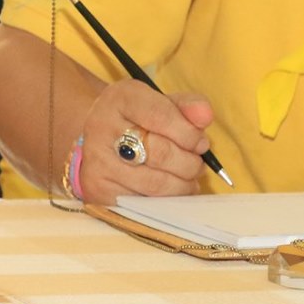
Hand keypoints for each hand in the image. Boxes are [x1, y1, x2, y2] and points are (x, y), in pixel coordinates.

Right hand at [74, 80, 215, 205]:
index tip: (201, 143)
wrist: (101, 141)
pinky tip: (170, 190)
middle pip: (161, 153)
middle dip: (189, 162)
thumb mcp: (162, 104)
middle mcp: (101, 128)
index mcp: (120, 99)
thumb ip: (188, 106)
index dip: (190, 134)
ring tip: (187, 177)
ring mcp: (97, 163)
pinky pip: (145, 204)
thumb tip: (205, 115)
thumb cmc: (140, 121)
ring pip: (155, 183)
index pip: (162, 116)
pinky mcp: (99, 192)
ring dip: (183, 184)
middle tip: (197, 164)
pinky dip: (166, 200)